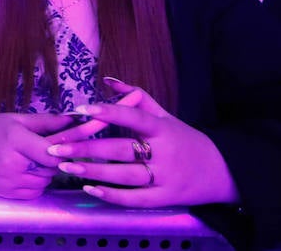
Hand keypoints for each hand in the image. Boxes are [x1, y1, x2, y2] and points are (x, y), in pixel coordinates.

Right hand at [0, 113, 76, 199]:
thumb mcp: (17, 120)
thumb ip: (48, 122)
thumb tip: (75, 120)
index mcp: (15, 140)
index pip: (51, 154)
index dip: (62, 152)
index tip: (63, 147)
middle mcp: (11, 163)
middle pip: (50, 169)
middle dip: (52, 161)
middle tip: (42, 151)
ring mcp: (8, 180)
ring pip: (44, 182)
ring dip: (44, 173)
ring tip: (30, 161)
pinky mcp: (6, 193)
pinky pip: (34, 192)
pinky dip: (35, 184)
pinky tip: (24, 172)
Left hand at [47, 78, 240, 207]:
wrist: (223, 171)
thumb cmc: (186, 139)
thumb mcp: (165, 115)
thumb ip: (137, 97)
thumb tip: (107, 80)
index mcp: (162, 128)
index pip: (134, 118)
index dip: (109, 113)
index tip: (82, 110)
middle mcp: (164, 152)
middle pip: (120, 149)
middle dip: (86, 148)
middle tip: (56, 147)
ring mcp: (165, 177)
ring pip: (124, 175)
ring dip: (92, 171)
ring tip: (64, 166)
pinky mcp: (166, 198)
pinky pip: (135, 199)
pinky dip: (111, 196)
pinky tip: (89, 189)